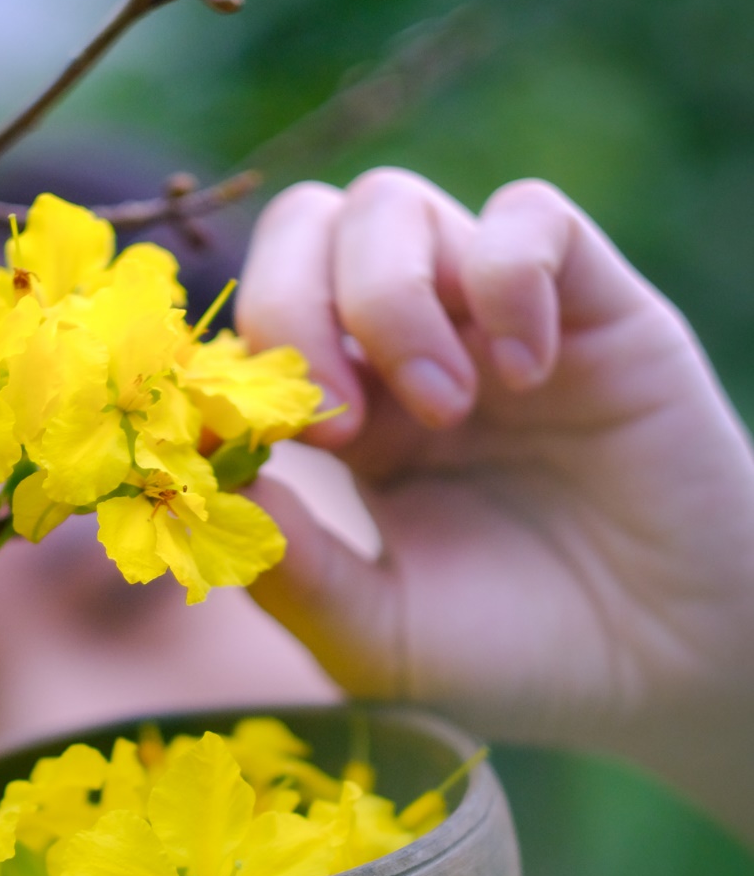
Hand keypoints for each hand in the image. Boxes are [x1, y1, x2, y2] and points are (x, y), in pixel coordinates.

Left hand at [237, 171, 753, 841]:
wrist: (665, 671)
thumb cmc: (513, 658)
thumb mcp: (374, 638)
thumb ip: (289, 568)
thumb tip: (211, 473)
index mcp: (345, 422)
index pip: (251, 328)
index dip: (231, 362)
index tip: (248, 441)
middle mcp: (406, 352)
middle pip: (302, 231)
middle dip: (293, 308)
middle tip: (340, 426)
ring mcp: (492, 319)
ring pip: (393, 204)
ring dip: (392, 298)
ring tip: (448, 410)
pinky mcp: (591, 302)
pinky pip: (527, 214)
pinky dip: (505, 276)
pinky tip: (526, 372)